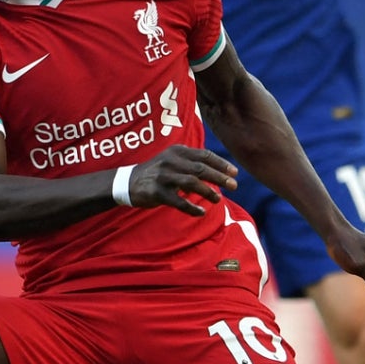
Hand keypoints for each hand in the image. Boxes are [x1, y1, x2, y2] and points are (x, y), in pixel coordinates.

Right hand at [122, 146, 237, 215]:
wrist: (129, 182)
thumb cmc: (158, 172)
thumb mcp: (173, 159)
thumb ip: (193, 162)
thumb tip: (221, 171)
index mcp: (177, 151)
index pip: (204, 155)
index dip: (221, 164)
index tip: (234, 172)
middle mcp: (170, 161)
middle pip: (200, 168)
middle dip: (219, 177)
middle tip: (234, 186)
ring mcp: (163, 177)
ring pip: (191, 183)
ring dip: (208, 192)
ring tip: (218, 199)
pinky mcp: (156, 192)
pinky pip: (178, 201)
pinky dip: (191, 208)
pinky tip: (201, 212)